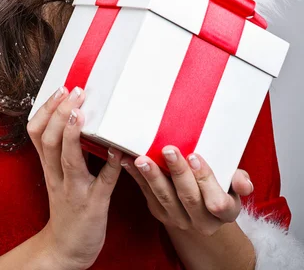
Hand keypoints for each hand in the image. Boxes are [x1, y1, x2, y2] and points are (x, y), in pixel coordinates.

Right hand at [27, 86, 122, 269]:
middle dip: (59, 113)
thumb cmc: (66, 205)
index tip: (60, 89)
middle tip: (75, 91)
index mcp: (48, 166)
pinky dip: (111, 166)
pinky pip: (103, 182)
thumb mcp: (56, 175)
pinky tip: (119, 151)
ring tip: (81, 112)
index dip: (45, 109)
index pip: (36, 133)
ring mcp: (75, 190)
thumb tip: (77, 114)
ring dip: (73, 134)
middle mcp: (57, 175)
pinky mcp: (95, 204)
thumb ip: (64, 149)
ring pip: (68, 160)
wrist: (66, 250)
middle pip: (49, 141)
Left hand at [120, 146, 253, 236]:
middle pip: (188, 197)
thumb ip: (238, 181)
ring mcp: (178, 219)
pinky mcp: (160, 213)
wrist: (202, 214)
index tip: (195, 156)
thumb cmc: (219, 188)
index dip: (205, 179)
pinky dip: (137, 178)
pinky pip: (147, 195)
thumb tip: (242, 181)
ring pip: (164, 198)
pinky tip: (128, 161)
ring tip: (142, 159)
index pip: (217, 201)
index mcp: (224, 212)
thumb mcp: (234, 186)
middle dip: (177, 172)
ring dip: (152, 177)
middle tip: (168, 150)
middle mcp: (201, 220)